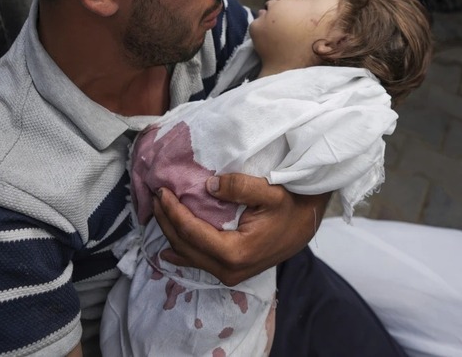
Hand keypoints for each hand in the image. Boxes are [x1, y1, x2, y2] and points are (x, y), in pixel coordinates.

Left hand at [152, 174, 327, 286]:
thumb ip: (239, 186)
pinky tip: (168, 249)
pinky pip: (198, 262)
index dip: (173, 211)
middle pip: (184, 245)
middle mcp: (228, 270)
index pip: (191, 232)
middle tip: (155, 197)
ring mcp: (229, 274)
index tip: (162, 191)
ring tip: (158, 211)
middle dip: (166, 221)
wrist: (306, 226)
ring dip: (170, 233)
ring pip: (188, 255)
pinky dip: (181, 250)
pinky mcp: (230, 272)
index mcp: (235, 252)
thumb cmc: (290, 207)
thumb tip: (207, 186)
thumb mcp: (269, 192)